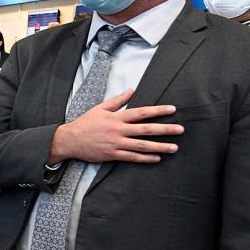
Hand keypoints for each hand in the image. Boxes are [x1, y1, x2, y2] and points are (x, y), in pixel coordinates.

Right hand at [49, 88, 183, 164]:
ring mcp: (116, 143)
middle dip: (165, 129)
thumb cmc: (85, 123)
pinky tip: (157, 158)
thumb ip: (117, 100)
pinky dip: (145, 158)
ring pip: (141, 146)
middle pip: (145, 130)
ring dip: (159, 146)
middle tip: (180, 130)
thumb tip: (131, 90)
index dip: (158, 111)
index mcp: (116, 117)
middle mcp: (118, 130)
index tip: (172, 110)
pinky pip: (131, 157)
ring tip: (174, 147)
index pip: (141, 112)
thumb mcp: (100, 108)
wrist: (69, 140)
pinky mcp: (112, 155)